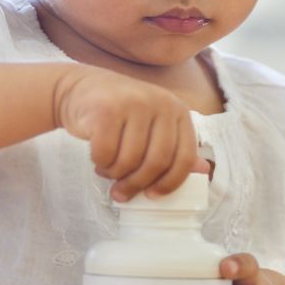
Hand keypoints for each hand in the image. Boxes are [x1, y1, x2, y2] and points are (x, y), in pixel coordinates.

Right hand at [53, 64, 207, 200]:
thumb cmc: (120, 114)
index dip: (170, 183)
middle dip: (137, 184)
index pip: (184, 158)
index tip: (153, 196)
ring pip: (129, 161)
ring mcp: (134, 103)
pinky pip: (106, 153)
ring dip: (115, 175)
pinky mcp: (106, 109)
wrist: (80, 88)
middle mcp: (160, 103)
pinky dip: (100, 163)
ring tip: (107, 170)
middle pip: (156, 162)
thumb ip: (175, 148)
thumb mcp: (152, 126)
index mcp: (177, 111)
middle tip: (121, 193)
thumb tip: (204, 171)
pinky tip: (98, 159)